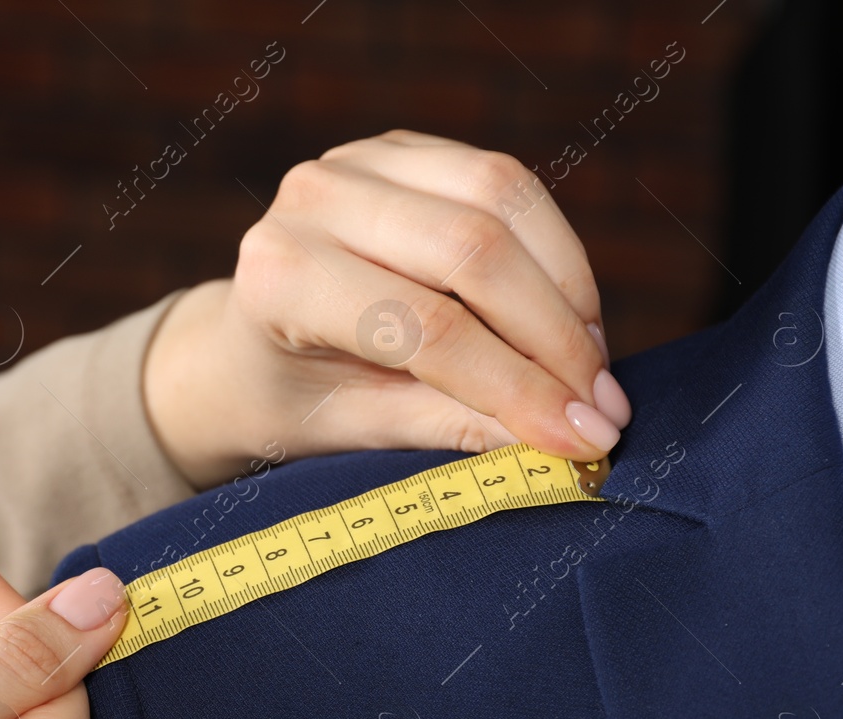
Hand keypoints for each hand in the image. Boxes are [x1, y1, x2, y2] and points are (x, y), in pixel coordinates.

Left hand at [143, 130, 629, 488]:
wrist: (240, 352)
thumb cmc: (290, 401)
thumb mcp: (357, 433)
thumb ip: (453, 428)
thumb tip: (565, 443)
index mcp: (279, 275)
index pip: (426, 327)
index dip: (516, 386)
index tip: (583, 439)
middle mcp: (311, 198)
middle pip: (472, 250)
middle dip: (554, 338)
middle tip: (602, 407)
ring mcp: (358, 159)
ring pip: (502, 200)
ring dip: (566, 289)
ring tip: (592, 365)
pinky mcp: (405, 149)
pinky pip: (507, 184)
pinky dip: (553, 252)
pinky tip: (573, 317)